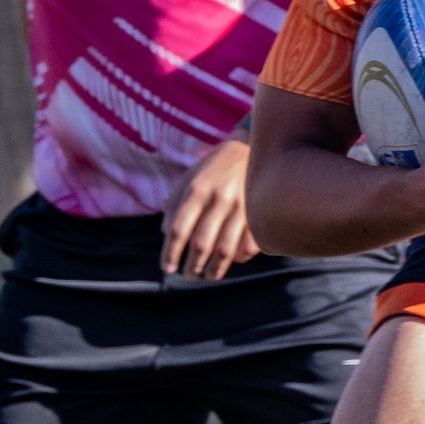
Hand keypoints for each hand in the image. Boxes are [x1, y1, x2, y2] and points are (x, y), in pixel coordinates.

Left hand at [163, 136, 257, 279]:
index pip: (179, 229)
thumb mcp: (189, 177)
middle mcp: (218, 199)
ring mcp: (241, 207)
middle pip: (200, 244)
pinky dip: (241, 257)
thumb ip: (174, 203)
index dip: (171, 252)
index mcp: (196, 190)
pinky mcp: (260, 213)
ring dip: (215, 269)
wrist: (252, 147)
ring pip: (225, 250)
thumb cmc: (215, 167)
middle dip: (192, 266)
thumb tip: (165, 233)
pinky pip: (250, 245)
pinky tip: (234, 260)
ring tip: (208, 276)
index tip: (167, 268)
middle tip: (188, 275)